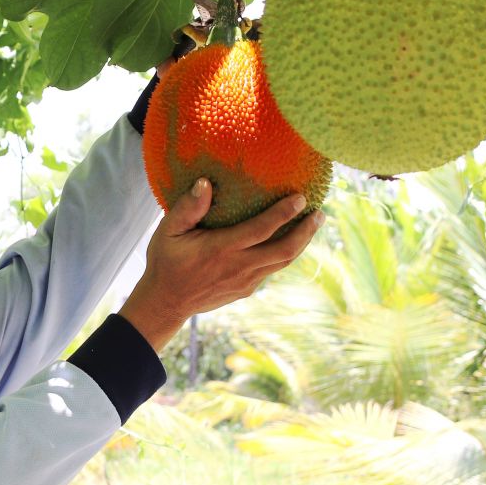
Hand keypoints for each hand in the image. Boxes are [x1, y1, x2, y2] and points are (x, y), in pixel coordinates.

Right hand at [118, 179, 321, 351]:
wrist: (166, 302)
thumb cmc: (166, 261)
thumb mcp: (168, 231)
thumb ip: (188, 207)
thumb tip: (205, 183)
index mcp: (221, 249)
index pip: (261, 229)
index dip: (284, 214)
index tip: (300, 198)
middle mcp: (238, 267)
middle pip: (284, 250)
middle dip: (305, 231)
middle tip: (319, 213)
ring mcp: (246, 281)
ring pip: (283, 262)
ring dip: (302, 242)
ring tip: (313, 223)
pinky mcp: (247, 290)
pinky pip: (272, 269)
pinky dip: (285, 253)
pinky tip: (291, 240)